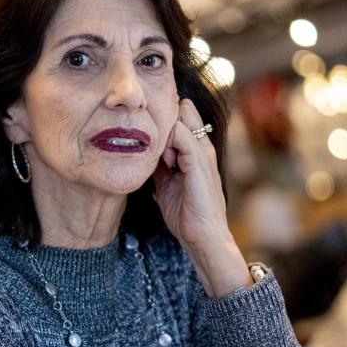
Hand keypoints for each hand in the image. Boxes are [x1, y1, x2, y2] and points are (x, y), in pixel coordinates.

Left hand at [152, 99, 250, 296]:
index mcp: (196, 151)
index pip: (180, 115)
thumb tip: (143, 153)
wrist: (202, 237)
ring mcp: (202, 152)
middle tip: (152, 146)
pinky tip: (165, 162)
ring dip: (164, 134)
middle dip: (162, 121)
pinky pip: (181, 135)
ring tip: (161, 160)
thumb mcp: (167, 183)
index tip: (149, 141)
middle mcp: (202, 146)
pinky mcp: (199, 162)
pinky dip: (167, 143)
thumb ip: (159, 165)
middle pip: (182, 110)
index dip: (162, 122)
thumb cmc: (186, 213)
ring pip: (180, 118)